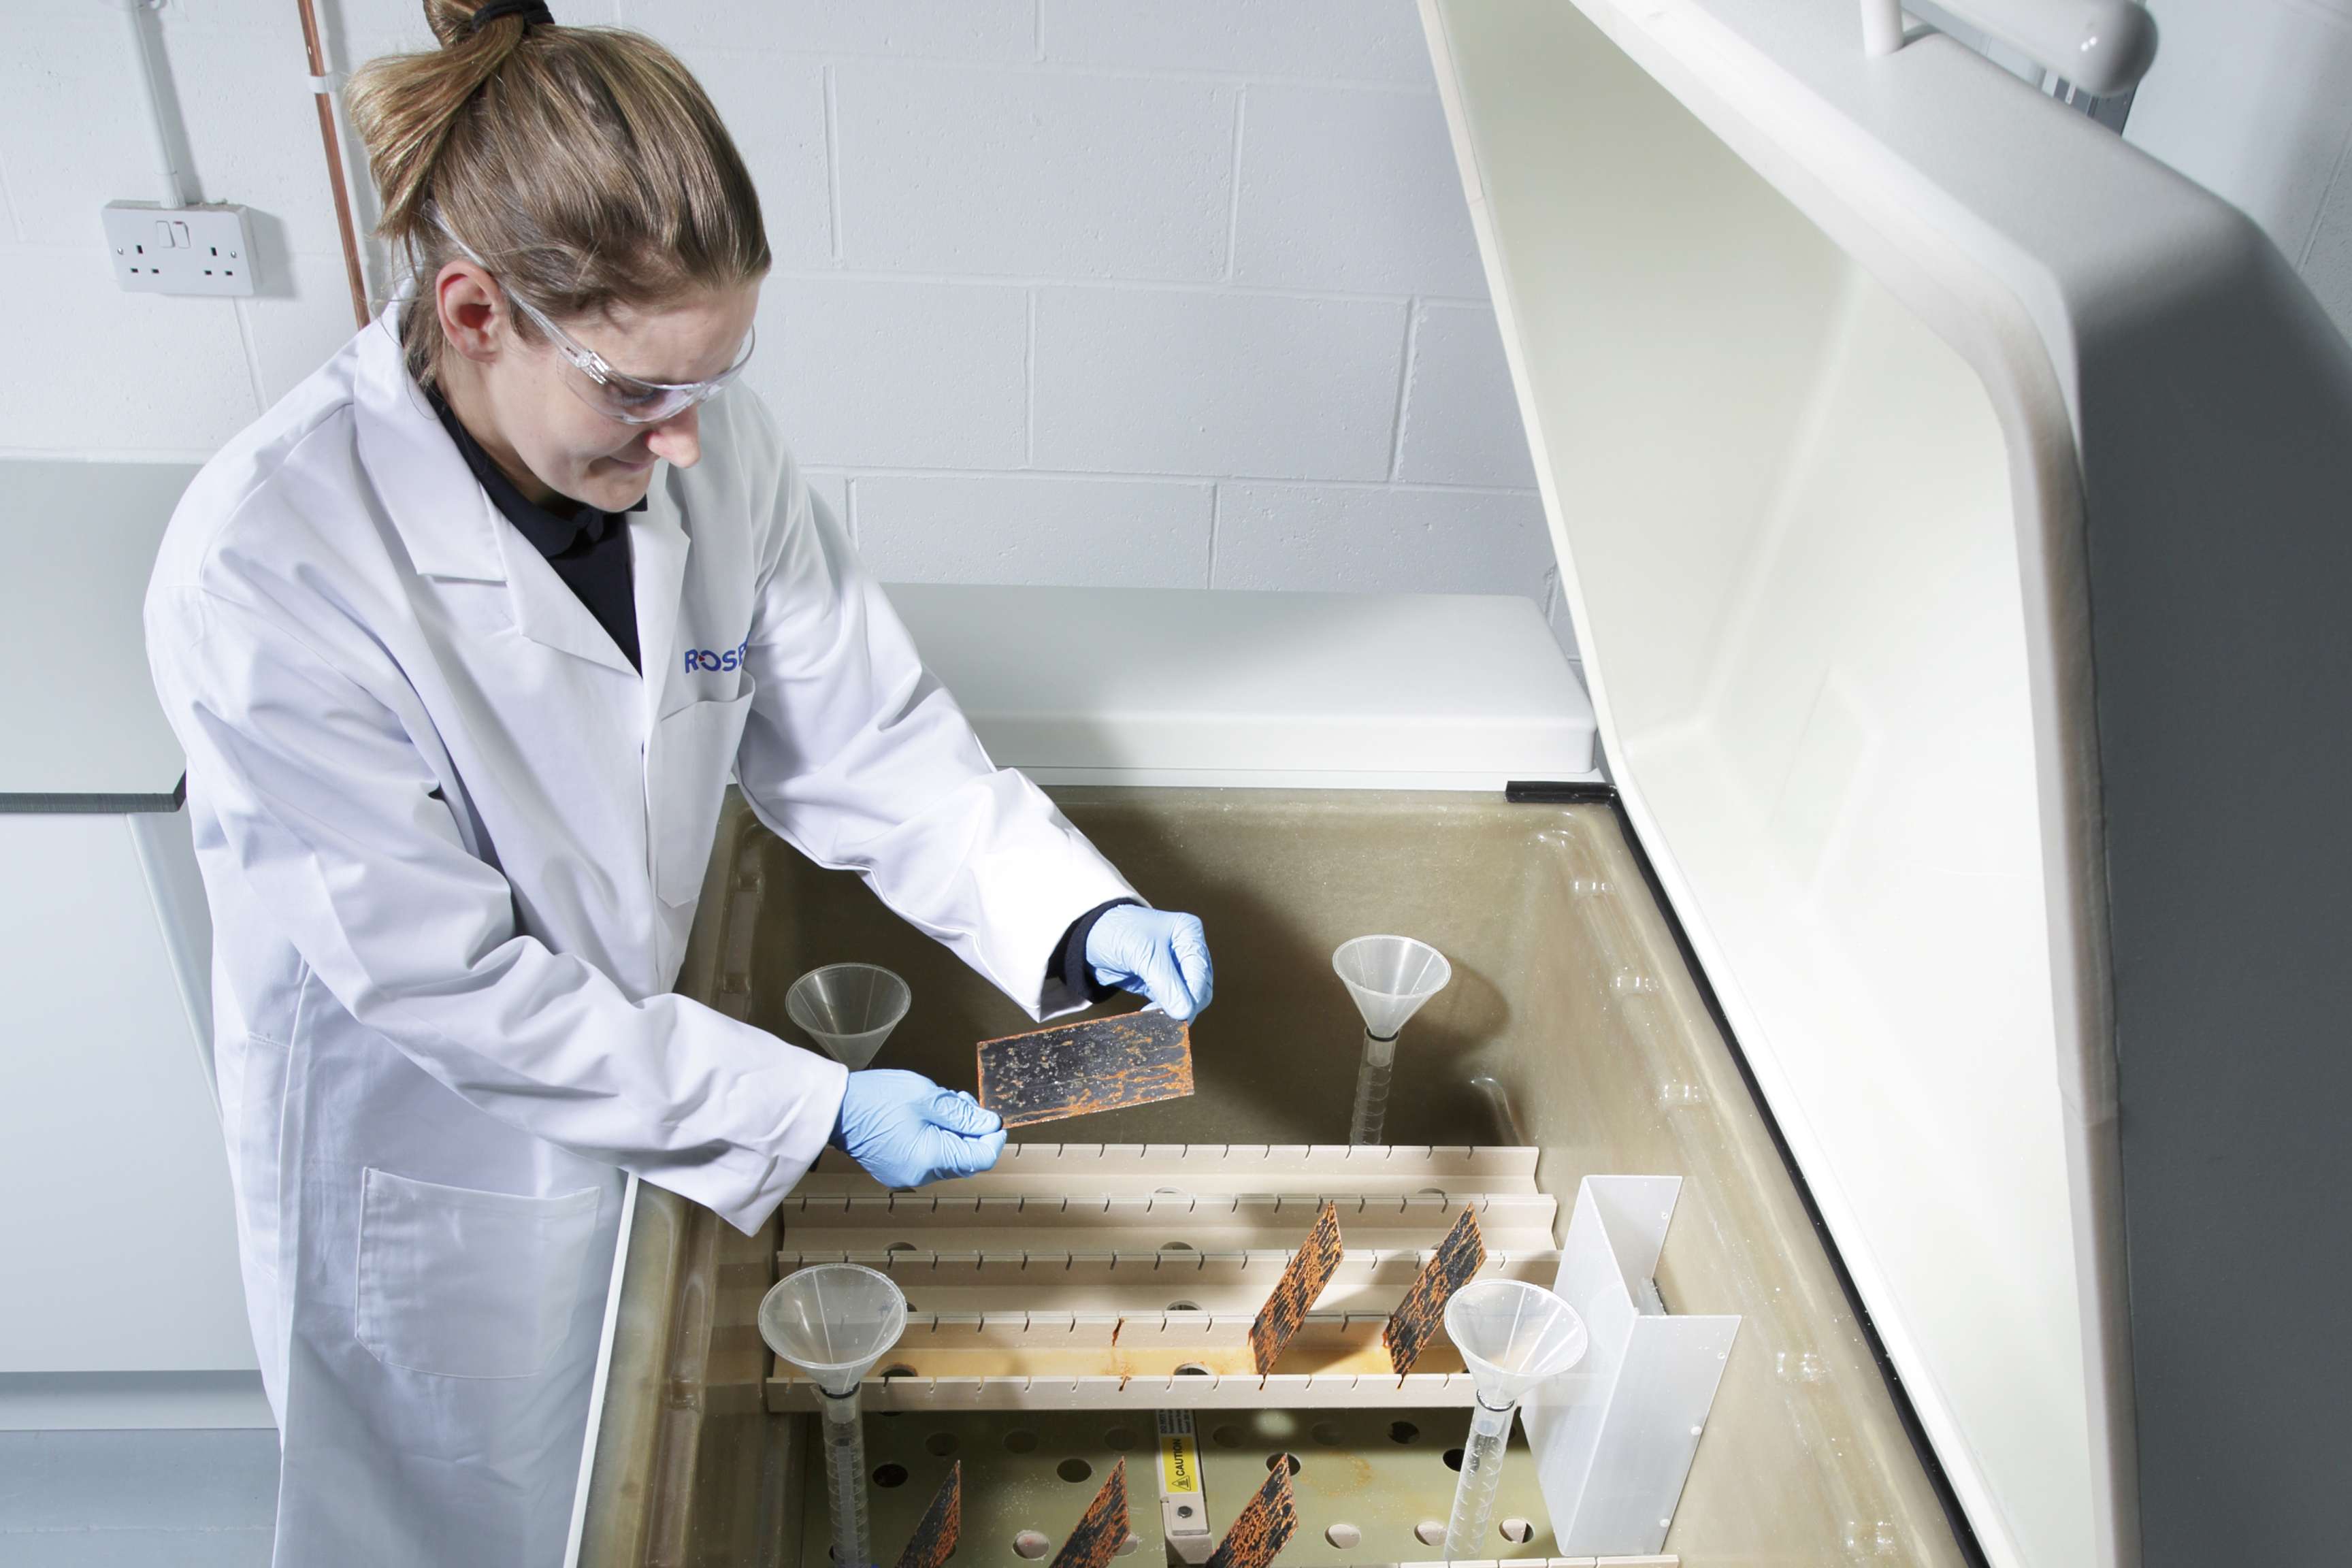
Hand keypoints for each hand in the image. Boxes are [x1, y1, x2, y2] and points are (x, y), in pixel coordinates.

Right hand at [830, 1069, 1006, 1187]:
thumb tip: (990, 1125)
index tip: (996, 1119)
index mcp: (930, 1159)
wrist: (835, 1108)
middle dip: (972, 1131)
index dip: (994, 1138)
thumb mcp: (929, 1098)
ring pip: (947, 1159)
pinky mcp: (896, 1170)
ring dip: (954, 1133)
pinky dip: (935, 1140)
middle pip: (964, 1160)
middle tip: (965, 1101)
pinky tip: (927, 1118)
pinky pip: (927, 1159)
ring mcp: (906, 1176)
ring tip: (944, 1105)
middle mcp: (920, 1175)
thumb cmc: (877, 1098)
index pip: (980, 1158)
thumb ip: (964, 1115)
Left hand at [1085, 905, 1213, 1020]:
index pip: (1200, 973)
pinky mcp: (1162, 982)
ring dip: (1173, 1010)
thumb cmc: (1116, 932)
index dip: (1192, 996)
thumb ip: (1167, 984)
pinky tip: (1149, 1013)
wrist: (1089, 937)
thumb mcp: (1143, 955)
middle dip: (1183, 1004)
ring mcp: (1175, 967)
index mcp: (1189, 933)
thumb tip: (1185, 1012)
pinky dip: (1163, 1010)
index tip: (1178, 1014)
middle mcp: (1187, 949)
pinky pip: (1171, 1002)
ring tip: (1152, 1013)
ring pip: (1187, 998)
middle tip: (1163, 1016)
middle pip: (1199, 988)